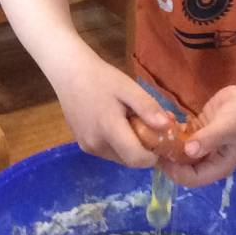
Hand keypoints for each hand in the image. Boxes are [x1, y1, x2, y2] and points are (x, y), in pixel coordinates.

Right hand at [52, 56, 173, 168]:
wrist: (70, 73)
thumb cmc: (101, 78)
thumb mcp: (128, 87)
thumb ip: (147, 107)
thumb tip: (166, 127)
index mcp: (109, 129)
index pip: (137, 159)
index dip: (153, 156)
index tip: (160, 141)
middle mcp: (96, 144)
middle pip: (129, 160)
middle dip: (143, 151)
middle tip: (149, 128)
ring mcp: (88, 147)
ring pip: (119, 158)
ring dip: (130, 148)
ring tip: (131, 123)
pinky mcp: (82, 145)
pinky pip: (108, 152)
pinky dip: (118, 145)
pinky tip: (117, 125)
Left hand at [160, 82, 235, 187]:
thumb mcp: (226, 128)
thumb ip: (207, 140)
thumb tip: (188, 151)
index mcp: (218, 167)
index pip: (192, 179)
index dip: (175, 172)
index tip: (161, 156)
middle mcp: (209, 160)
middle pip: (183, 167)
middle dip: (168, 158)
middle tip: (152, 143)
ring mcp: (203, 145)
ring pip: (180, 151)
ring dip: (168, 144)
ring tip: (155, 130)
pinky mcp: (199, 131)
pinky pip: (181, 136)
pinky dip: (173, 130)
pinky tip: (165, 118)